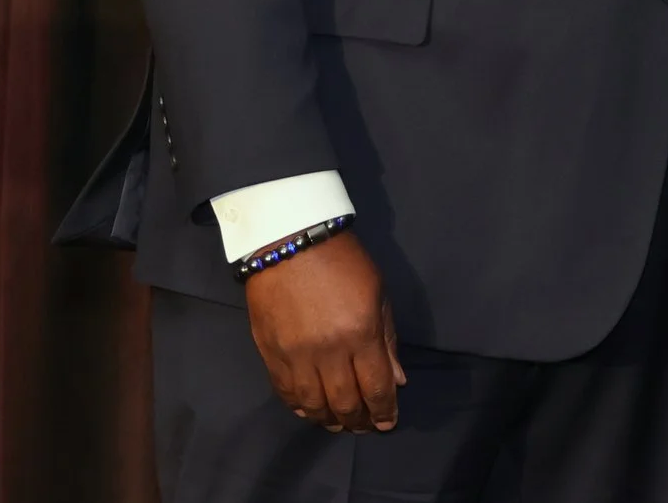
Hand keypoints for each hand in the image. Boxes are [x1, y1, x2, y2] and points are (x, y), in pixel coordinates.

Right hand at [243, 231, 406, 431]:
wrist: (289, 241)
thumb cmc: (343, 262)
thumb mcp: (378, 293)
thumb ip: (387, 340)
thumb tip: (396, 380)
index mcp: (360, 333)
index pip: (377, 387)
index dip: (385, 410)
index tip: (389, 422)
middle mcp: (328, 352)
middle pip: (346, 402)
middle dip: (360, 420)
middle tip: (367, 427)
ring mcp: (296, 356)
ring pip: (314, 405)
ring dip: (331, 420)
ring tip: (342, 424)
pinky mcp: (271, 354)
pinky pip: (286, 393)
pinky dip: (301, 408)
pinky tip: (312, 411)